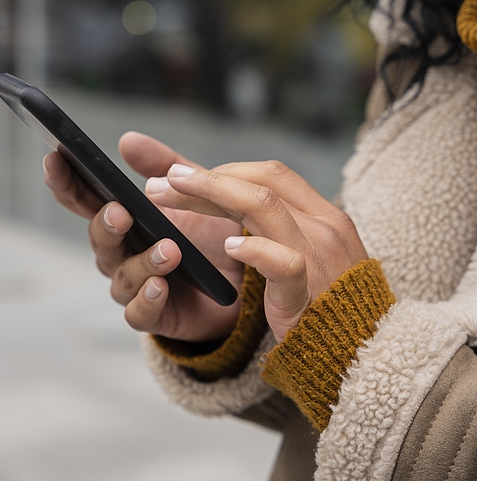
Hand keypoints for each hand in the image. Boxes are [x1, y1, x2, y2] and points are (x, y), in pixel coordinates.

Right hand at [43, 132, 243, 341]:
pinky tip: (161, 286)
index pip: (82, 199)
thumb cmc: (209, 234)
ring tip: (169, 250)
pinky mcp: (154, 314)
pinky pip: (138, 313)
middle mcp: (119, 253)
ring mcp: (133, 285)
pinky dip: (147, 300)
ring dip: (143, 262)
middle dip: (106, 224)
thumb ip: (162, 166)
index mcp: (121, 219)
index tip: (54, 158)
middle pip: (99, 239)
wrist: (244, 281)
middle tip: (120, 211)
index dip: (64, 181)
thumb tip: (127, 140)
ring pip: (122, 277)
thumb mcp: (193, 190)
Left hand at [147, 160, 368, 341]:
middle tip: (163, 178)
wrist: (360, 355)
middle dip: (206, 177)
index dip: (224, 170)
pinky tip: (228, 248)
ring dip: (210, 195)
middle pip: (260, 184)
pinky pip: (285, 264)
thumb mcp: (299, 253)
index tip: (183, 175)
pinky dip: (255, 250)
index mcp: (322, 216)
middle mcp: (323, 228)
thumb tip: (218, 196)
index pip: (270, 175)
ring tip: (170, 194)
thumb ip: (262, 225)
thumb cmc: (322, 302)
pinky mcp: (307, 296)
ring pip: (265, 207)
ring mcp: (318, 258)